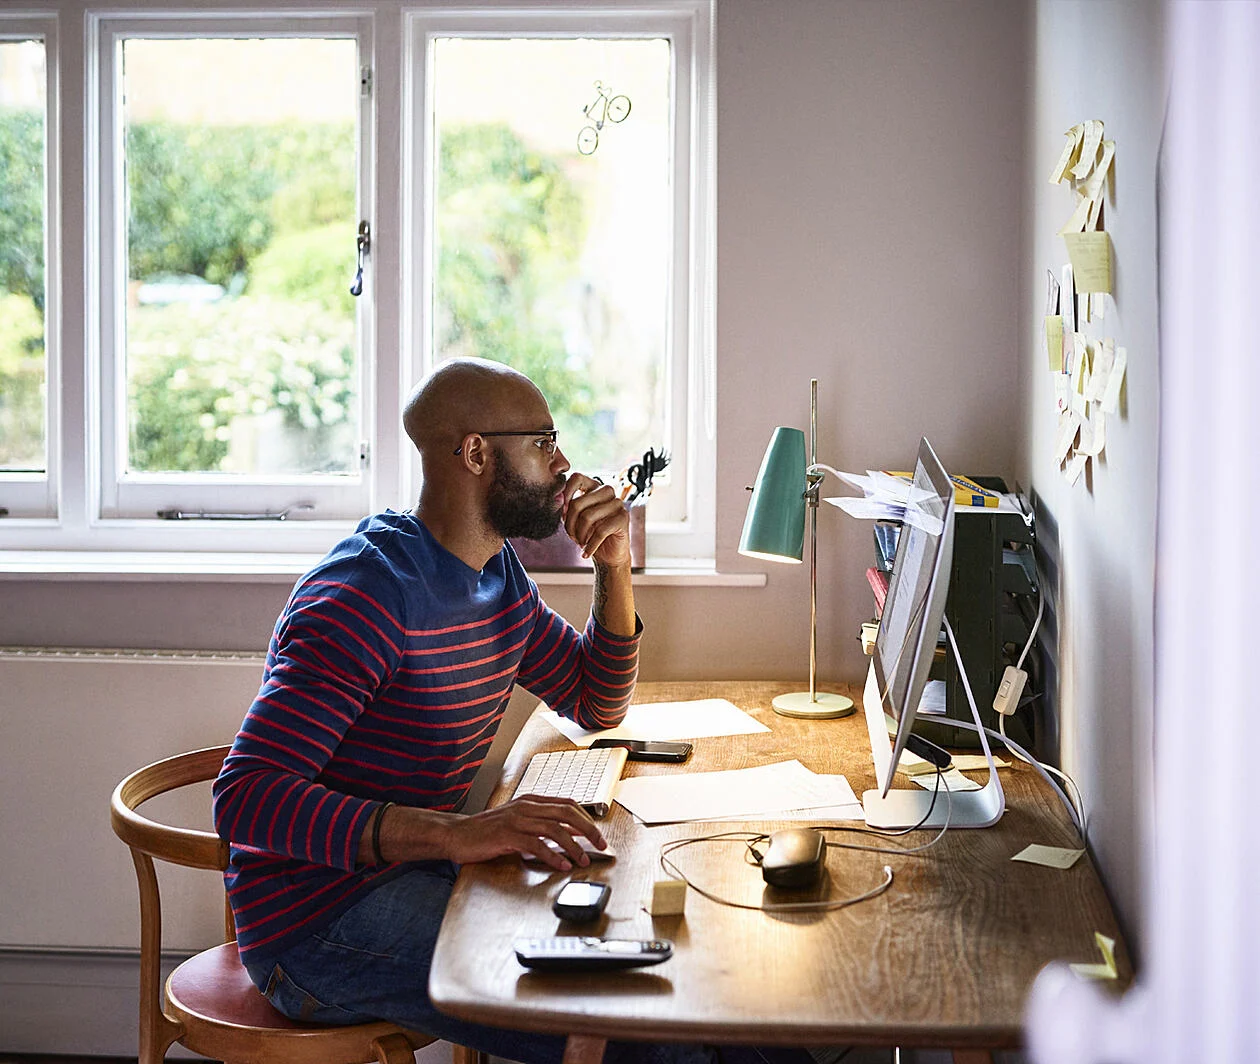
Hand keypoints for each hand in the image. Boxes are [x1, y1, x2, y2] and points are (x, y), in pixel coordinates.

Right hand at [442, 796, 604, 871]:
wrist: (457, 834)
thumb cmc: (487, 831)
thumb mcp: (518, 822)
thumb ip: (540, 824)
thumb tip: (568, 834)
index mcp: (531, 801)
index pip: (568, 804)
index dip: (587, 818)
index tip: (598, 835)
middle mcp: (526, 807)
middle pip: (567, 813)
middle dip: (588, 830)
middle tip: (600, 846)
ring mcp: (516, 819)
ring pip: (554, 829)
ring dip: (573, 846)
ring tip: (582, 861)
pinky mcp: (507, 835)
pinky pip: (536, 844)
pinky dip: (552, 855)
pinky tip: (561, 865)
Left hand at [560, 473, 630, 567]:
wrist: (608, 556)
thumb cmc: (589, 535)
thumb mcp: (573, 520)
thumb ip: (566, 509)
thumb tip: (557, 499)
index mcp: (593, 487)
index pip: (577, 478)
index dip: (566, 493)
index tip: (562, 514)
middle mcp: (606, 491)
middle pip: (578, 503)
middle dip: (570, 525)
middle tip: (571, 536)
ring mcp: (617, 503)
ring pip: (587, 517)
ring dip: (579, 536)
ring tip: (580, 543)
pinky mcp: (623, 517)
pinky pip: (600, 531)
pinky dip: (590, 545)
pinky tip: (586, 552)